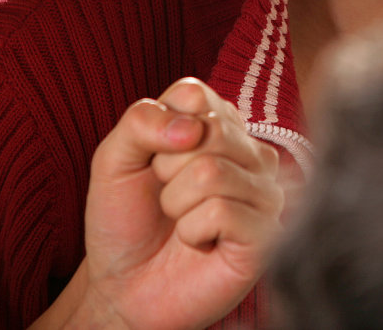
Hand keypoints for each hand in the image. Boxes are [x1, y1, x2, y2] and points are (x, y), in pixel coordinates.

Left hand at [38, 78, 284, 329]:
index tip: (154, 162)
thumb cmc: (126, 220)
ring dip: (176, 204)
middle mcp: (252, 153)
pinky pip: (221, 212)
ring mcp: (266, 192)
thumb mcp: (114, 160)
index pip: (195, 94)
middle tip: (167, 197)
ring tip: (181, 221)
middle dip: (167, 170)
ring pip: (211, 172)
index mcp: (221, 124)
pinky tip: (200, 243)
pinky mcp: (268, 233)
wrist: (124, 287)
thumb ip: (140, 122)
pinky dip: (192, 231)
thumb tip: (191, 126)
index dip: (159, 132)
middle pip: (209, 131)